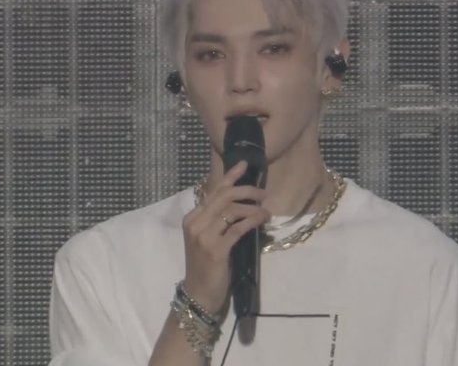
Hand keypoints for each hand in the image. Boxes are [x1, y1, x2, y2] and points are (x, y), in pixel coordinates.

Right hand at [181, 161, 269, 315]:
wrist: (198, 293)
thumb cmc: (205, 265)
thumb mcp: (207, 237)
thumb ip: (217, 219)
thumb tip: (241, 202)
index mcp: (192, 218)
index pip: (214, 192)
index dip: (230, 177)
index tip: (244, 165)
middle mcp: (195, 223)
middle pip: (224, 197)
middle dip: (246, 190)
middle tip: (262, 193)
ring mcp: (204, 236)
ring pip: (232, 210)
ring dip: (252, 208)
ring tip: (265, 211)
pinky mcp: (216, 249)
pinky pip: (238, 228)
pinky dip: (253, 221)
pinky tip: (262, 219)